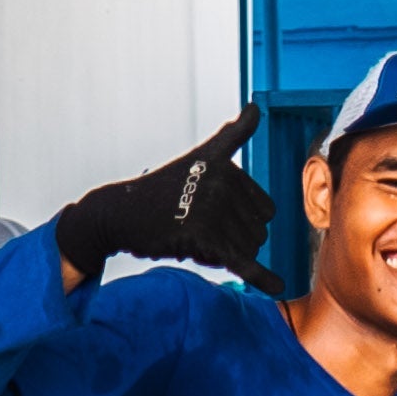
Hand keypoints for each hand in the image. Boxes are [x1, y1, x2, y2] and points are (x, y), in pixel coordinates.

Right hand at [56, 102, 274, 285]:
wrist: (119, 214)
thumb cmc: (163, 189)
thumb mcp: (200, 157)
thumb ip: (231, 136)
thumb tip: (255, 108)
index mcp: (227, 166)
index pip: (265, 210)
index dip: (242, 221)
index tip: (210, 213)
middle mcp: (222, 182)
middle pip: (258, 233)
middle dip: (233, 240)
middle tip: (196, 229)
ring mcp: (212, 208)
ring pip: (246, 250)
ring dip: (223, 254)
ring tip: (191, 238)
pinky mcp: (202, 235)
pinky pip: (240, 261)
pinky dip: (260, 276)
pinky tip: (277, 287)